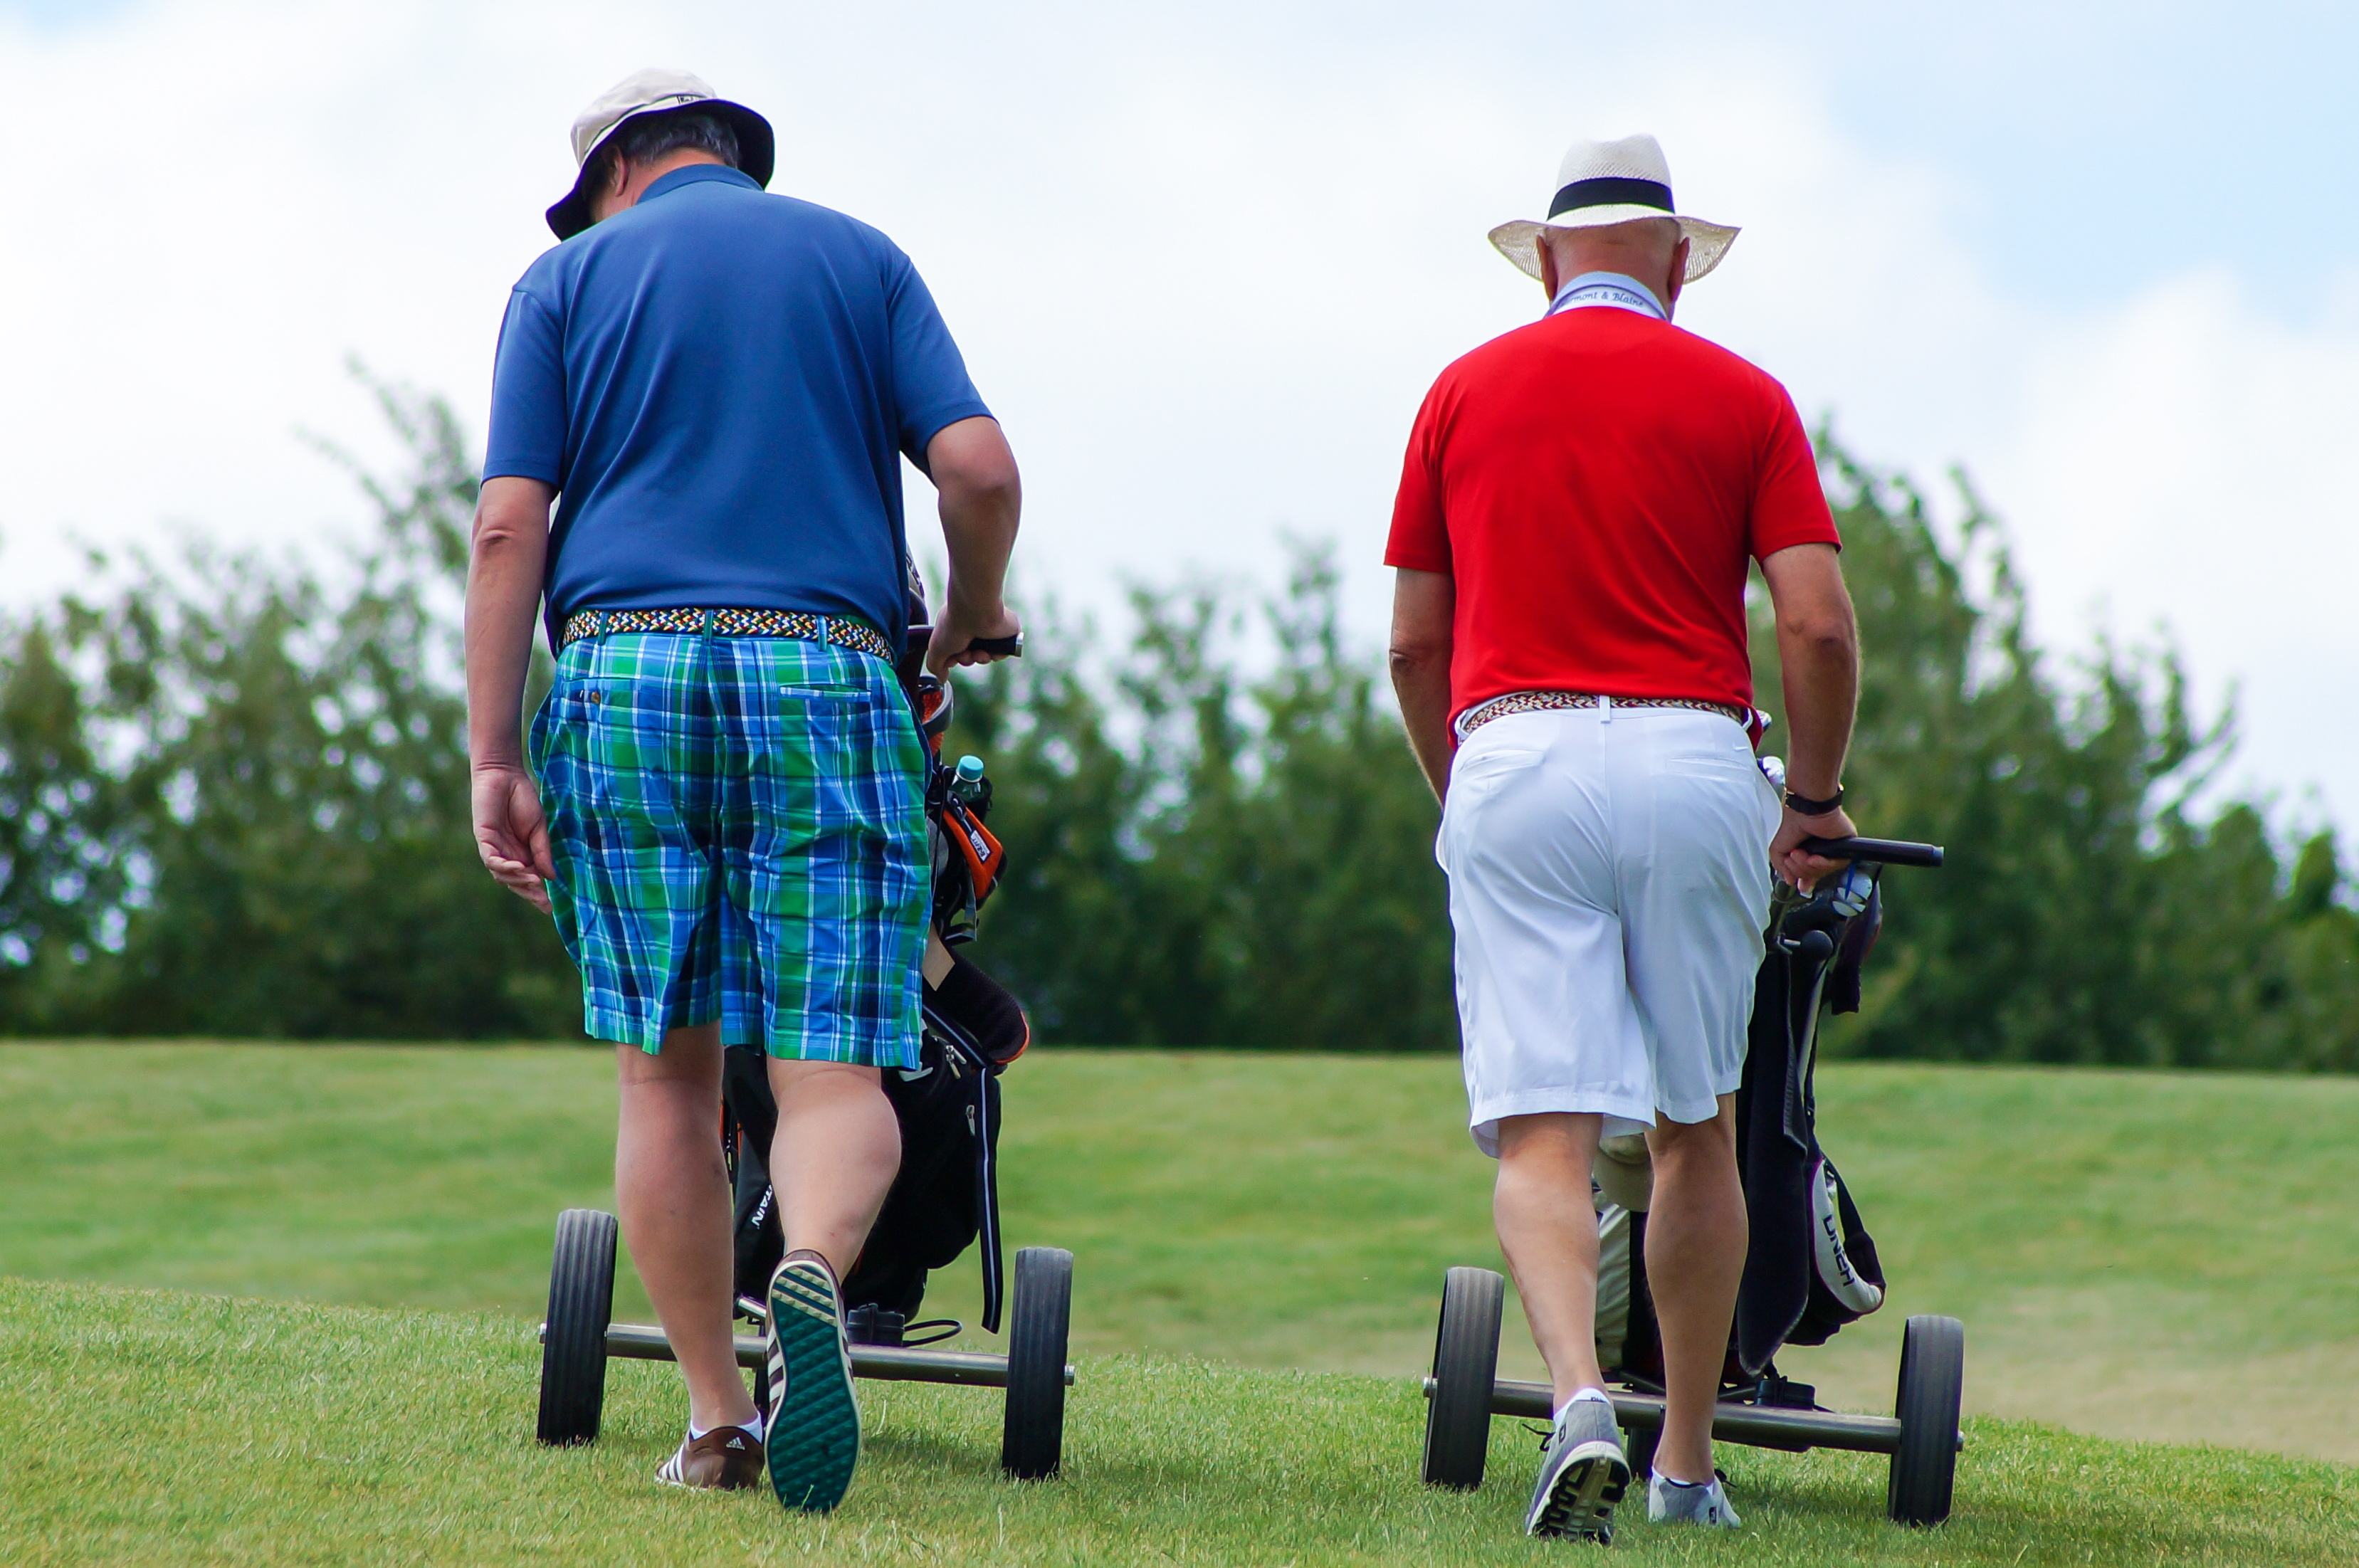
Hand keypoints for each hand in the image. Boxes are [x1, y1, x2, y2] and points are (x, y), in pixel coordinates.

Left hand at [472, 763, 555, 913]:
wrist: (506, 776)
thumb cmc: (523, 799)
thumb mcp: (539, 828)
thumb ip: (542, 852)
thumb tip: (551, 877)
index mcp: (521, 853)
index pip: (528, 879)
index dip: (537, 894)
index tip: (550, 908)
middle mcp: (506, 854)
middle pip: (515, 882)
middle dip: (529, 893)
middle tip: (544, 903)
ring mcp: (494, 848)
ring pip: (502, 874)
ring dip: (518, 880)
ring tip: (534, 881)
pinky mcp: (484, 838)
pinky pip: (491, 859)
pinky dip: (504, 866)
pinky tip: (518, 867)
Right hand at [925, 599, 1022, 678]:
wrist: (976, 611)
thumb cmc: (955, 624)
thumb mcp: (936, 649)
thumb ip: (935, 666)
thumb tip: (941, 678)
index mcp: (957, 626)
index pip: (956, 650)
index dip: (954, 659)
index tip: (951, 659)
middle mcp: (974, 627)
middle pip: (971, 655)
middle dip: (967, 660)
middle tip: (964, 653)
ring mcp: (990, 629)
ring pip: (987, 655)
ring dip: (980, 658)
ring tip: (977, 651)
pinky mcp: (1006, 632)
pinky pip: (1002, 652)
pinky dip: (995, 655)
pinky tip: (989, 648)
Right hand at [1770, 803, 1858, 891]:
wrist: (1806, 808)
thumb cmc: (1791, 821)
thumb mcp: (1778, 849)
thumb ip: (1781, 867)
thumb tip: (1790, 881)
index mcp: (1806, 849)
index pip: (1808, 870)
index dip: (1803, 879)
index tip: (1799, 885)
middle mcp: (1820, 849)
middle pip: (1813, 874)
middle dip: (1800, 869)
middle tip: (1793, 857)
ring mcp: (1832, 848)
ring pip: (1824, 872)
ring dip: (1808, 866)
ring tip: (1799, 854)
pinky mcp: (1845, 846)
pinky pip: (1836, 865)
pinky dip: (1822, 864)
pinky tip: (1813, 858)